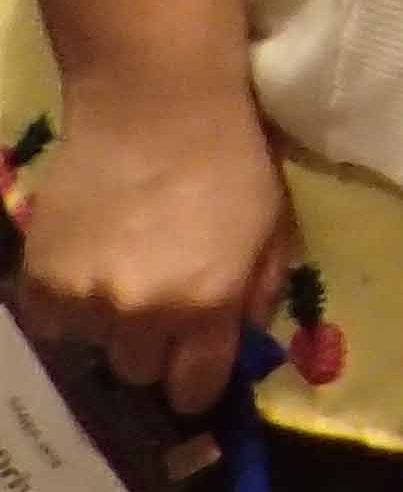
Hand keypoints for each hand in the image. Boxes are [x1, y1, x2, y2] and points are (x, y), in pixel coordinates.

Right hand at [9, 79, 288, 415]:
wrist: (156, 102)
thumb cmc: (230, 157)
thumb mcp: (273, 227)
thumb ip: (257, 294)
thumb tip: (240, 343)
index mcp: (207, 304)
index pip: (194, 388)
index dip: (197, 382)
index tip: (195, 369)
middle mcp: (143, 313)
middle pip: (140, 370)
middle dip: (153, 346)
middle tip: (159, 306)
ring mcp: (85, 299)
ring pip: (93, 346)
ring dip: (108, 322)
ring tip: (122, 273)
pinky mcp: (40, 277)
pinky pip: (51, 322)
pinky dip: (67, 305)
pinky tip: (88, 265)